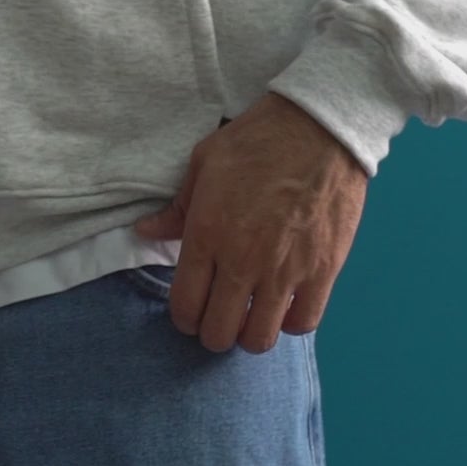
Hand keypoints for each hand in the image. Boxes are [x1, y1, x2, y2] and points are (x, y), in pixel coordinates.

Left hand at [134, 92, 368, 353]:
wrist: (319, 127)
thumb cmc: (257, 140)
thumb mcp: (204, 163)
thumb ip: (176, 208)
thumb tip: (144, 232)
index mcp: (207, 234)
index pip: (185, 305)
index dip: (183, 317)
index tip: (189, 310)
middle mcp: (242, 261)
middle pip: (218, 332)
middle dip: (211, 332)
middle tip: (217, 316)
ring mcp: (284, 270)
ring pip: (258, 338)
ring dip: (248, 334)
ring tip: (249, 315)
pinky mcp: (322, 271)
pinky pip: (301, 323)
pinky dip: (289, 322)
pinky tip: (283, 304)